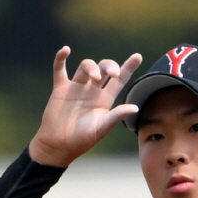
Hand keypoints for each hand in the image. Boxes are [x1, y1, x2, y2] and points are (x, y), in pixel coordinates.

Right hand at [29, 47, 142, 166]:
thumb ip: (117, 116)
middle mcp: (92, 91)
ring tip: (94, 77)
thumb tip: (135, 108)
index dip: (129, 68)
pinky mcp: (60, 89)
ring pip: (86, 67)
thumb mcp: (102, 128)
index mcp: (105, 100)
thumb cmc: (82, 140)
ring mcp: (76, 88)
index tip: (138, 56)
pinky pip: (60, 69)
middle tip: (112, 73)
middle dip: (109, 66)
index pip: (119, 80)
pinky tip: (65, 50)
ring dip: (91, 67)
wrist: (59, 146)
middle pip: (104, 69)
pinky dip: (61, 59)